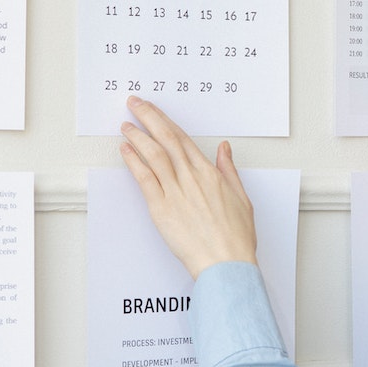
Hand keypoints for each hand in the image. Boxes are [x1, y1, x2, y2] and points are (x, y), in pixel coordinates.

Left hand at [119, 96, 257, 278]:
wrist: (226, 263)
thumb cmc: (235, 238)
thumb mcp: (241, 198)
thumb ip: (229, 170)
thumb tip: (225, 149)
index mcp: (210, 174)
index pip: (183, 139)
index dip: (166, 122)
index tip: (155, 111)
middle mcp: (191, 178)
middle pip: (166, 139)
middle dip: (148, 117)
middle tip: (135, 104)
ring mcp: (175, 192)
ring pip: (153, 154)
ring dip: (138, 136)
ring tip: (126, 124)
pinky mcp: (161, 209)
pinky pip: (144, 178)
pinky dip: (133, 161)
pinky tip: (126, 150)